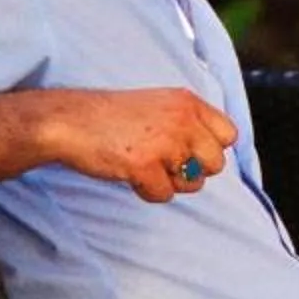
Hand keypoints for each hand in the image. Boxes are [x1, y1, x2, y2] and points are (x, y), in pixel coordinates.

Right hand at [39, 88, 237, 203]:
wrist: (70, 121)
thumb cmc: (112, 117)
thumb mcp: (160, 105)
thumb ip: (189, 123)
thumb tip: (214, 155)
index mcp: (189, 103)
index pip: (229, 135)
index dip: (211, 149)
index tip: (191, 153)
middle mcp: (183, 120)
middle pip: (216, 164)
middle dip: (193, 171)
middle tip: (165, 165)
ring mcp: (165, 143)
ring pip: (192, 183)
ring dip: (170, 183)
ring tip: (145, 166)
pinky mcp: (145, 165)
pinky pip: (163, 195)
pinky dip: (147, 192)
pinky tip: (130, 174)